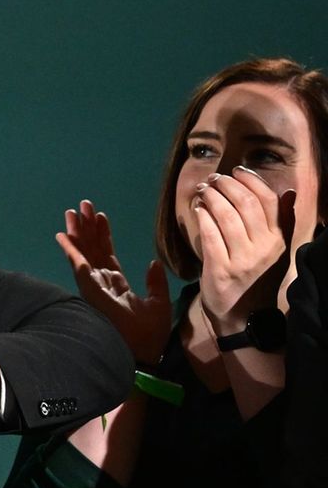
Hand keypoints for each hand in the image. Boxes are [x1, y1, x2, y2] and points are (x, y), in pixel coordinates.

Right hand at [56, 200, 171, 363]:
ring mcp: (94, 286)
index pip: (107, 254)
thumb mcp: (159, 303)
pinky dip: (71, 250)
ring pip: (83, 253)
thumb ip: (154, 282)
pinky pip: (79, 265)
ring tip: (73, 211)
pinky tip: (64, 235)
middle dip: (87, 227)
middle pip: (92, 249)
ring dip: (77, 232)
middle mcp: (101, 282)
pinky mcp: (90, 290)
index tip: (101, 216)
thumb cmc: (150, 334)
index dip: (104, 235)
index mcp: (116, 284)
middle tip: (83, 205)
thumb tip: (152, 262)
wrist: (143, 353)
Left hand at [195, 167, 294, 330]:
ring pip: (227, 217)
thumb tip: (289, 192)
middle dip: (227, 185)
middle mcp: (265, 249)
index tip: (236, 171)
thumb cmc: (255, 278)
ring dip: (212, 198)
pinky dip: (203, 218)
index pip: (269, 201)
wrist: (243, 316)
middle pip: (246, 204)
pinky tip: (198, 209)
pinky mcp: (221, 271)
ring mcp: (243, 260)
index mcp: (279, 240)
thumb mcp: (274, 251)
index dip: (252, 180)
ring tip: (204, 190)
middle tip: (214, 179)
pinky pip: (210, 236)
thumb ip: (282, 222)